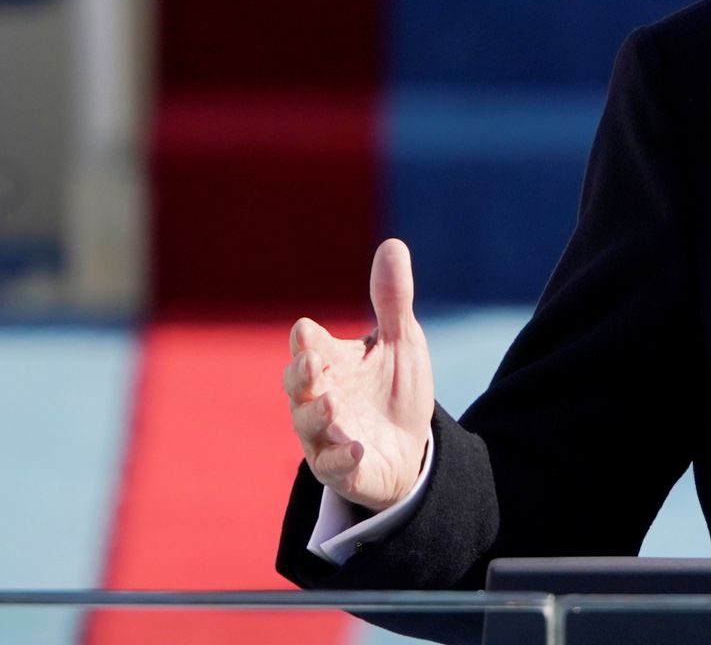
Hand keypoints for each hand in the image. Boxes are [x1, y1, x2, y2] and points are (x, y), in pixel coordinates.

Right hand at [282, 238, 434, 511]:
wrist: (410, 446)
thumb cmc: (393, 389)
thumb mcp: (400, 341)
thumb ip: (392, 299)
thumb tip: (393, 244)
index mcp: (329, 362)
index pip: (307, 347)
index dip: (306, 341)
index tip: (308, 333)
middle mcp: (318, 398)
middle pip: (297, 385)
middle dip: (302, 375)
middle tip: (313, 365)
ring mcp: (325, 436)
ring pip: (309, 426)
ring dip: (318, 416)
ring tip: (334, 406)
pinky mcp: (341, 469)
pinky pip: (334, 466)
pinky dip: (342, 457)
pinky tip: (357, 447)